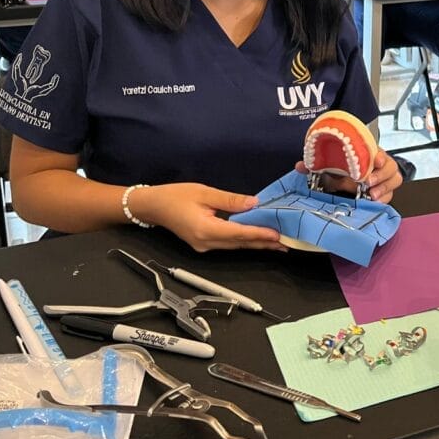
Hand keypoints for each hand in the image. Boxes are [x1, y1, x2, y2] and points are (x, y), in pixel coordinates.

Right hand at [133, 183, 285, 252]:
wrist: (152, 206)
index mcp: (206, 230)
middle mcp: (206, 243)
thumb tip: (254, 203)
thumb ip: (230, 200)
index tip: (277, 235)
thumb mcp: (204, 192)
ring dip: (255, 243)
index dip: (259, 234)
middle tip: (285, 242)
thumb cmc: (175, 196)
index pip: (239, 233)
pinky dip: (243, 240)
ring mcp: (204, 246)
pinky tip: (255, 238)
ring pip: (235, 246)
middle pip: (240, 244)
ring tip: (276, 242)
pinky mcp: (203, 244)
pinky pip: (228, 244)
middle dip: (263, 242)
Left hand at [294, 148, 401, 203]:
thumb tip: (300, 166)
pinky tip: (376, 202)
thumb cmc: (343, 167)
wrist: (351, 177)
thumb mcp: (331, 164)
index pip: (379, 151)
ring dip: (384, 188)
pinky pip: (391, 194)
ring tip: (372, 196)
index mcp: (368, 153)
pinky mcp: (385, 191)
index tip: (375, 161)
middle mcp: (380, 164)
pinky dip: (384, 198)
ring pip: (394, 180)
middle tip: (368, 183)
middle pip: (391, 167)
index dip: (380, 156)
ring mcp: (384, 178)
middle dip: (381, 176)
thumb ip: (316, 164)